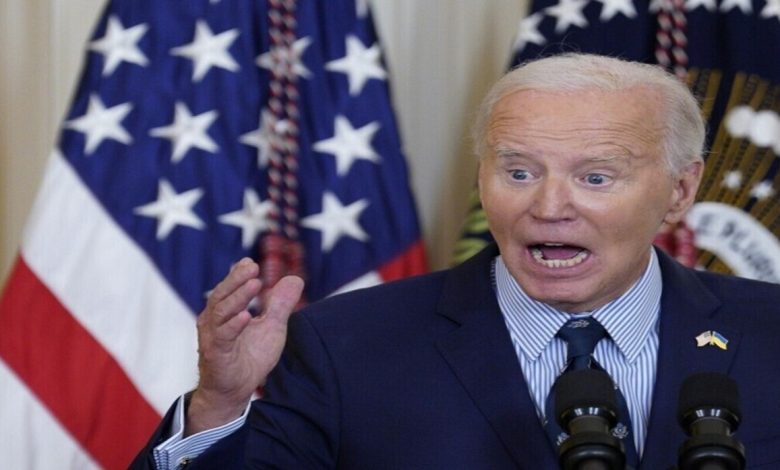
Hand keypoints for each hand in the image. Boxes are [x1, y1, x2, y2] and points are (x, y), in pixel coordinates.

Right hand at [185, 258, 303, 435]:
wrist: (235, 390)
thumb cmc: (249, 356)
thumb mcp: (271, 327)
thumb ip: (280, 304)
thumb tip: (295, 278)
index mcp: (224, 311)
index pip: (229, 287)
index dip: (238, 274)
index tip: (251, 263)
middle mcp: (213, 321)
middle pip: (222, 294)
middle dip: (237, 279)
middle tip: (253, 267)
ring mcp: (212, 337)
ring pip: (221, 312)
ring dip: (238, 297)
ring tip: (255, 284)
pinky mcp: (216, 354)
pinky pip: (223, 336)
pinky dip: (234, 324)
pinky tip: (247, 316)